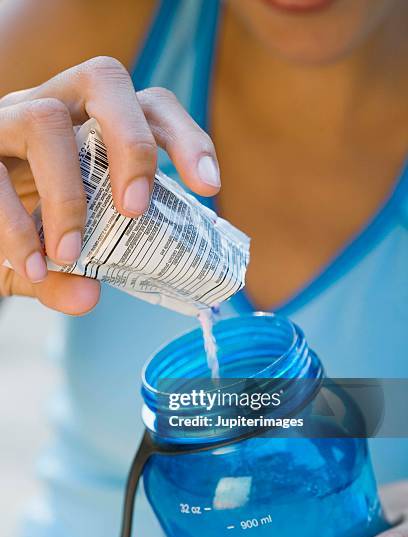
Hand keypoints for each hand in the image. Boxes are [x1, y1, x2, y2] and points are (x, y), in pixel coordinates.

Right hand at [0, 56, 219, 314]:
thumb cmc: (22, 224)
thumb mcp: (56, 252)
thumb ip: (71, 273)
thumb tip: (86, 296)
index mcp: (93, 125)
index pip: (150, 106)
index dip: (186, 137)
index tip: (208, 187)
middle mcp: (56, 107)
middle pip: (106, 80)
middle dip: (133, 145)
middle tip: (135, 210)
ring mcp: (11, 118)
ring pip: (46, 121)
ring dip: (67, 195)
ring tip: (70, 253)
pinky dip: (16, 226)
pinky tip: (33, 266)